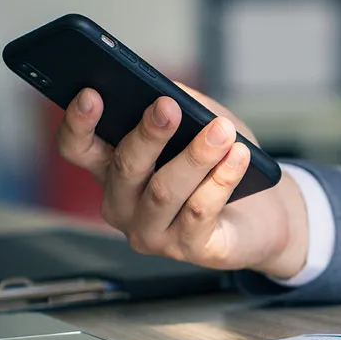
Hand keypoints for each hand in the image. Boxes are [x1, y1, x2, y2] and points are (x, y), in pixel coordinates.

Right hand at [55, 86, 308, 278]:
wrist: (263, 216)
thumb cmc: (220, 167)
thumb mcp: (200, 124)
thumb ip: (181, 102)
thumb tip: (170, 90)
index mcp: (111, 169)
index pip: (77, 148)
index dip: (79, 123)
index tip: (91, 94)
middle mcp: (123, 205)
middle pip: (124, 168)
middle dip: (147, 135)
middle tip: (168, 107)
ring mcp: (152, 232)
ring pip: (163, 191)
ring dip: (194, 156)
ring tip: (221, 131)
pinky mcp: (189, 249)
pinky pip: (199, 212)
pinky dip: (220, 181)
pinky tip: (238, 157)